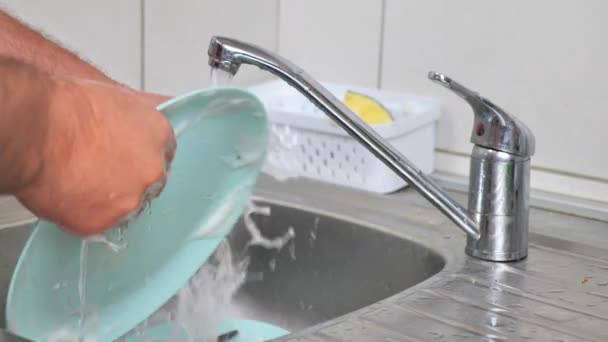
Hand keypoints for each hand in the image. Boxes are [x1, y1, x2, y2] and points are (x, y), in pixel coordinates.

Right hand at [16, 77, 174, 235]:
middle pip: (148, 183)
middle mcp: (153, 170)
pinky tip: (66, 195)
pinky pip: (97, 224)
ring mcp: (131, 199)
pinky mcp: (104, 221)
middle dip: (127, 180)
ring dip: (107, 200)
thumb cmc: (64, 106)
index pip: (162, 155)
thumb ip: (135, 116)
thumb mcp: (116, 95)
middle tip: (97, 170)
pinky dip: (82, 214)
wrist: (35, 129)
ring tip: (77, 181)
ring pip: (125, 207)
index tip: (125, 159)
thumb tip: (134, 123)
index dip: (140, 158)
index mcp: (159, 135)